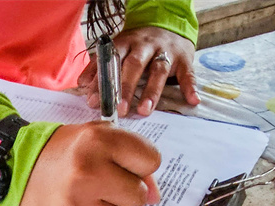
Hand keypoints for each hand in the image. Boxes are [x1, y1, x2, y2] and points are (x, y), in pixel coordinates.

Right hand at [19, 121, 160, 205]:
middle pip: (138, 196)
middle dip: (123, 192)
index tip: (120, 165)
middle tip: (100, 184)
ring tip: (85, 199)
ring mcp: (73, 205)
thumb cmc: (63, 153)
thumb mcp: (97, 139)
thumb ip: (132, 159)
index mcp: (98, 141)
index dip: (138, 165)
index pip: (151, 161)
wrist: (15, 167)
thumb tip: (155, 196)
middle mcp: (87, 173)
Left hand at [79, 27, 198, 115]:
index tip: (94, 101)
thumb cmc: (138, 46)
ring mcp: (166, 51)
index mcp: (126, 42)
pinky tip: (192, 100)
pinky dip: (190, 87)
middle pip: (134, 65)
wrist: (168, 25)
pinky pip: (187, 73)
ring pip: (158, 70)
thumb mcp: (117, 50)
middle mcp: (145, 45)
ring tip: (144, 110)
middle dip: (126, 87)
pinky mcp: (184, 58)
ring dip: (151, 91)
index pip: (112, 60)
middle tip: (119, 109)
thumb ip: (99, 68)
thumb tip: (82, 86)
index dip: (102, 80)